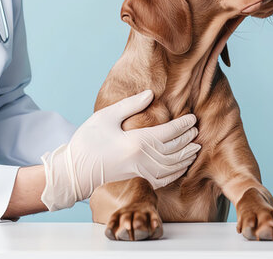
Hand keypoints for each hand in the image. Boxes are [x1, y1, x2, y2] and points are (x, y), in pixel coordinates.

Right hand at [40, 90, 199, 210]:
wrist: (75, 171)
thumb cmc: (88, 141)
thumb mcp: (106, 117)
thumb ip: (130, 105)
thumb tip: (151, 94)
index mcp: (138, 141)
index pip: (169, 132)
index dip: (183, 125)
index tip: (192, 118)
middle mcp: (143, 158)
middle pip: (174, 148)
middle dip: (188, 139)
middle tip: (196, 130)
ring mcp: (141, 171)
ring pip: (172, 165)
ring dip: (186, 156)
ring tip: (195, 148)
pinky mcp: (138, 179)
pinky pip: (163, 178)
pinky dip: (176, 172)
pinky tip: (181, 167)